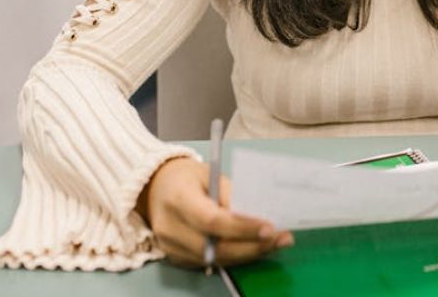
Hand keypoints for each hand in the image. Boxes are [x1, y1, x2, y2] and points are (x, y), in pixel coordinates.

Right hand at [138, 157, 293, 268]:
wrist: (156, 188)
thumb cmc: (187, 177)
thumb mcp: (210, 174)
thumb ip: (230, 194)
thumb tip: (256, 215)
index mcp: (178, 198)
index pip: (212, 220)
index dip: (242, 227)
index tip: (270, 227)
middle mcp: (171, 227)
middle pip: (215, 248)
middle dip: (252, 246)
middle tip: (281, 238)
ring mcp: (171, 247)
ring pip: (216, 260)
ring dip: (249, 254)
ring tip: (275, 243)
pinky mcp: (176, 258)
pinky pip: (211, 263)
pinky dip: (235, 257)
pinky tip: (254, 247)